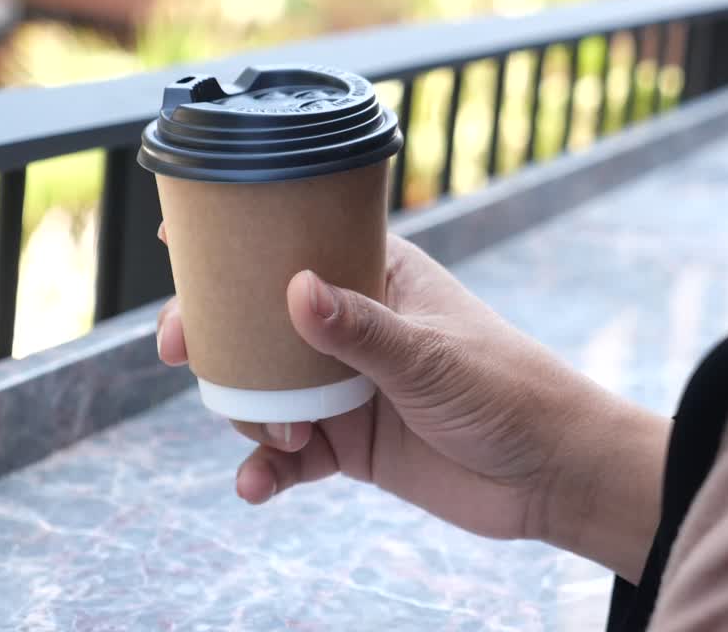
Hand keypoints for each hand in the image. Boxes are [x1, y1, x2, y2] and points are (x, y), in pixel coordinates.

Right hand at [156, 231, 667, 579]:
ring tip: (278, 438)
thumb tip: (295, 289)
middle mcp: (350, 328)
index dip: (235, 244)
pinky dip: (266, 469)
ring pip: (264, 389)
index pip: (297, 244)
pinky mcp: (347, 444)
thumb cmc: (507, 389)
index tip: (176, 241)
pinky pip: (288, 455)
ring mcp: (344, 387)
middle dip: (213, 335)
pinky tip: (256, 485)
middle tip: (178, 349)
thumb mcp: (430, 356)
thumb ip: (361, 329)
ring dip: (250, 412)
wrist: (550, 474)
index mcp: (375, 278)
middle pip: (259, 321)